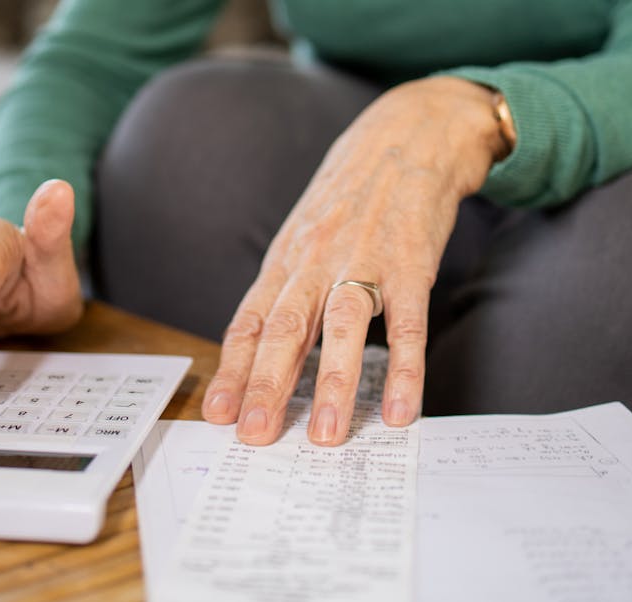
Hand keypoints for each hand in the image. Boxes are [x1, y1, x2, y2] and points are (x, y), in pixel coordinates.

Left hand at [200, 76, 504, 445]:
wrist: (408, 136)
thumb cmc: (351, 196)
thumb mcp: (305, 234)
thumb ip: (287, 288)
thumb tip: (262, 351)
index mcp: (286, 260)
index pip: (250, 321)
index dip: (233, 369)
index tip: (217, 413)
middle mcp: (317, 262)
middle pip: (285, 328)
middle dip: (267, 385)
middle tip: (254, 434)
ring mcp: (366, 261)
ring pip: (342, 327)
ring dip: (332, 383)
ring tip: (324, 435)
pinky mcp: (414, 264)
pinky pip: (408, 324)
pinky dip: (403, 368)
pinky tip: (399, 409)